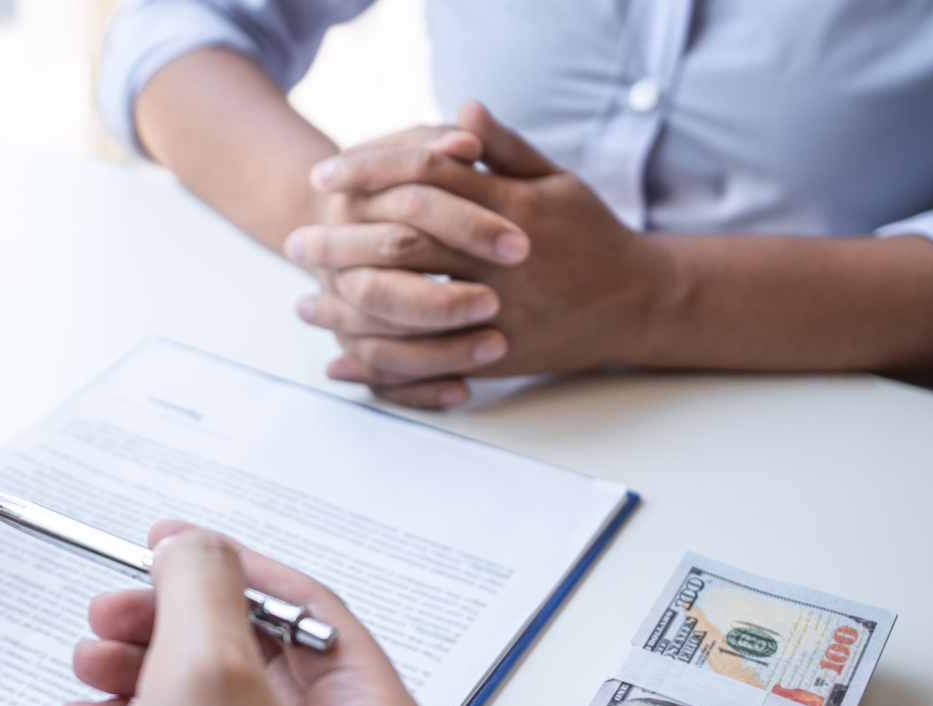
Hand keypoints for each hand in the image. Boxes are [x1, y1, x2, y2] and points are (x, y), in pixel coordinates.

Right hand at [53, 524, 448, 705]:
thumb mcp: (200, 681)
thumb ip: (201, 587)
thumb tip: (197, 547)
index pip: (314, 613)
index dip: (230, 565)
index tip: (167, 545)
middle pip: (262, 660)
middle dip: (172, 628)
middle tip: (114, 614)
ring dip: (147, 675)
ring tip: (91, 670)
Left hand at [291, 102, 671, 407]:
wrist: (637, 303)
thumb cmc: (588, 235)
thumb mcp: (555, 181)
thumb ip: (504, 150)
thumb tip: (459, 111)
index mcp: (511, 209)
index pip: (426, 177)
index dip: (370, 172)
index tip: (324, 176)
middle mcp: (500, 261)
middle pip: (402, 244)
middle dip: (341, 244)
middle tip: (295, 245)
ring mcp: (498, 312)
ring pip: (407, 308)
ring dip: (347, 309)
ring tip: (303, 305)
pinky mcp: (496, 354)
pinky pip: (427, 362)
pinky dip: (379, 366)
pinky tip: (339, 362)